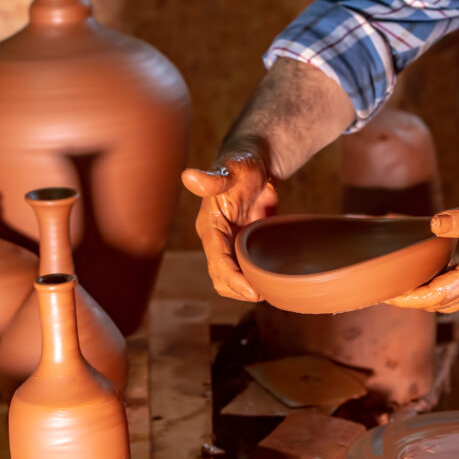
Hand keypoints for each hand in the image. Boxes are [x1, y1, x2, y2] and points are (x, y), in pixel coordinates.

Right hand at [182, 150, 276, 300]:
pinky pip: (242, 271)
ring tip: (268, 292)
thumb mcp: (233, 169)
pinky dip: (253, 280)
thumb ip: (214, 177)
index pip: (217, 261)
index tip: (253, 292)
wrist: (255, 165)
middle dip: (239, 289)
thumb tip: (189, 177)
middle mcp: (215, 239)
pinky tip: (270, 283)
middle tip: (264, 294)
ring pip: (229, 279)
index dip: (233, 279)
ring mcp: (228, 244)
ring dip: (245, 289)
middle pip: (220, 277)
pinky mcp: (241, 246)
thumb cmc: (243, 164)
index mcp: (209, 226)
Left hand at [385, 197, 458, 312]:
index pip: (434, 296)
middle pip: (436, 303)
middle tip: (384, 288)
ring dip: (423, 294)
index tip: (385, 294)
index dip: (406, 298)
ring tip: (402, 280)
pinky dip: (439, 282)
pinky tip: (432, 266)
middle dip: (409, 300)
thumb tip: (434, 224)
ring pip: (447, 298)